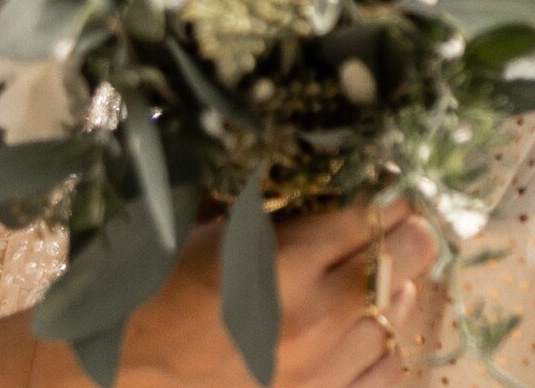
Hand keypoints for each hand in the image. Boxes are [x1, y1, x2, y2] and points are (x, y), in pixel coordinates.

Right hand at [31, 197, 439, 387]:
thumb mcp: (208, 220)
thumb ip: (265, 200)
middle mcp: (313, 315)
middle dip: (408, 237)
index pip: (367, 216)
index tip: (395, 185)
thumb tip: (314, 167)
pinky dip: (387, 343)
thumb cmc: (158, 277)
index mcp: (280, 258)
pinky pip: (385, 373)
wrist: (127, 363)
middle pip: (398, 265)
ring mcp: (321, 368)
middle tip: (407, 222)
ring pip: (397, 320)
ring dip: (398, 290)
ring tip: (389, 270)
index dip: (389, 196)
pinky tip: (373, 323)